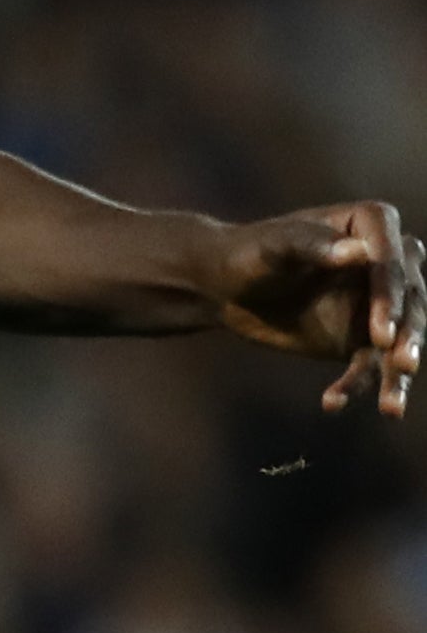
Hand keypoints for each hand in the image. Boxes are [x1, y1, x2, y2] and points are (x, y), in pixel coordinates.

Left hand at [209, 200, 423, 414]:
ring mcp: (380, 302)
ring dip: (397, 373)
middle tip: (400, 363)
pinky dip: (356, 386)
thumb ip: (312, 245)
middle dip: (407, 333)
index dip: (389, 293)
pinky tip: (333, 403)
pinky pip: (371, 364)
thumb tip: (359, 252)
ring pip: (402, 337)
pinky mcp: (363, 337)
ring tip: (390, 407)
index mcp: (370, 225)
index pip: (392, 258)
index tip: (382, 329)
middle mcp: (386, 262)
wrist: (224, 286)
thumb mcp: (272, 247)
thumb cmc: (248, 253)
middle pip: (410, 299)